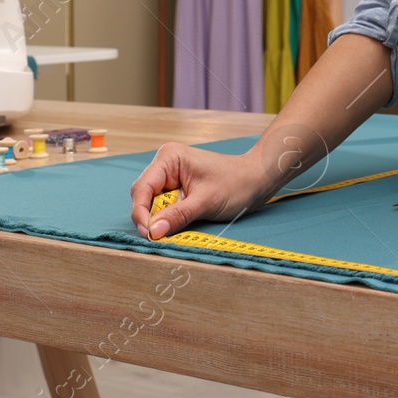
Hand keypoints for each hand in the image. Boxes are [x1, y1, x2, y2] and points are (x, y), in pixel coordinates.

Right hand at [129, 142, 275, 239]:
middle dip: (149, 218)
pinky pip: (164, 207)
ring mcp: (171, 177)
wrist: (258, 180)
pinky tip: (173, 228)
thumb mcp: (206, 202)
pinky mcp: (178, 189)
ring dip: (158, 220)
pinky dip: (167, 219)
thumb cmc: (236, 184)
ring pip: (152, 204)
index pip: (142, 188)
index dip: (140, 213)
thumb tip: (152, 232)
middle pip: (143, 197)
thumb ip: (177, 216)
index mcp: (169, 158)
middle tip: (156, 238)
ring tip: (166, 234)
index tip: (148, 234)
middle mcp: (166, 164)